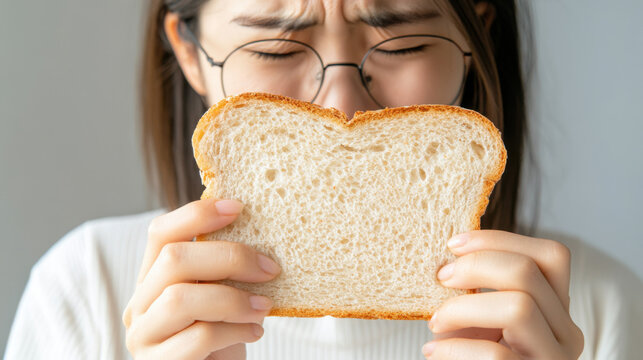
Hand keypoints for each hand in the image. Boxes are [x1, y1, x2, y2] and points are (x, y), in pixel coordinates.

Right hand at [122, 199, 281, 359]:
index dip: (197, 214)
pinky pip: (197, 338)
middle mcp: (140, 303)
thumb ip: (223, 268)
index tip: (239, 207)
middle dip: (229, 258)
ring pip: (181, 299)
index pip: (161, 232)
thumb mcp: (222, 294)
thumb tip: (260, 232)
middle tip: (270, 268)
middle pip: (174, 259)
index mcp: (153, 277)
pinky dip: (234, 331)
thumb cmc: (222, 335)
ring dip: (233, 299)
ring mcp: (144, 335)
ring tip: (264, 307)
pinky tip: (254, 332)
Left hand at [422, 230, 583, 358]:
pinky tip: (435, 351)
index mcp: (557, 308)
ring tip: (436, 321)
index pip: (550, 255)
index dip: (499, 240)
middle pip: (529, 274)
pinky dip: (455, 348)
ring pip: (519, 307)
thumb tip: (446, 260)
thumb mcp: (487, 319)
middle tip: (441, 278)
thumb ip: (482, 290)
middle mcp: (567, 333)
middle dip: (475, 266)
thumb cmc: (478, 357)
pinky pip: (495, 355)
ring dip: (464, 307)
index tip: (453, 244)